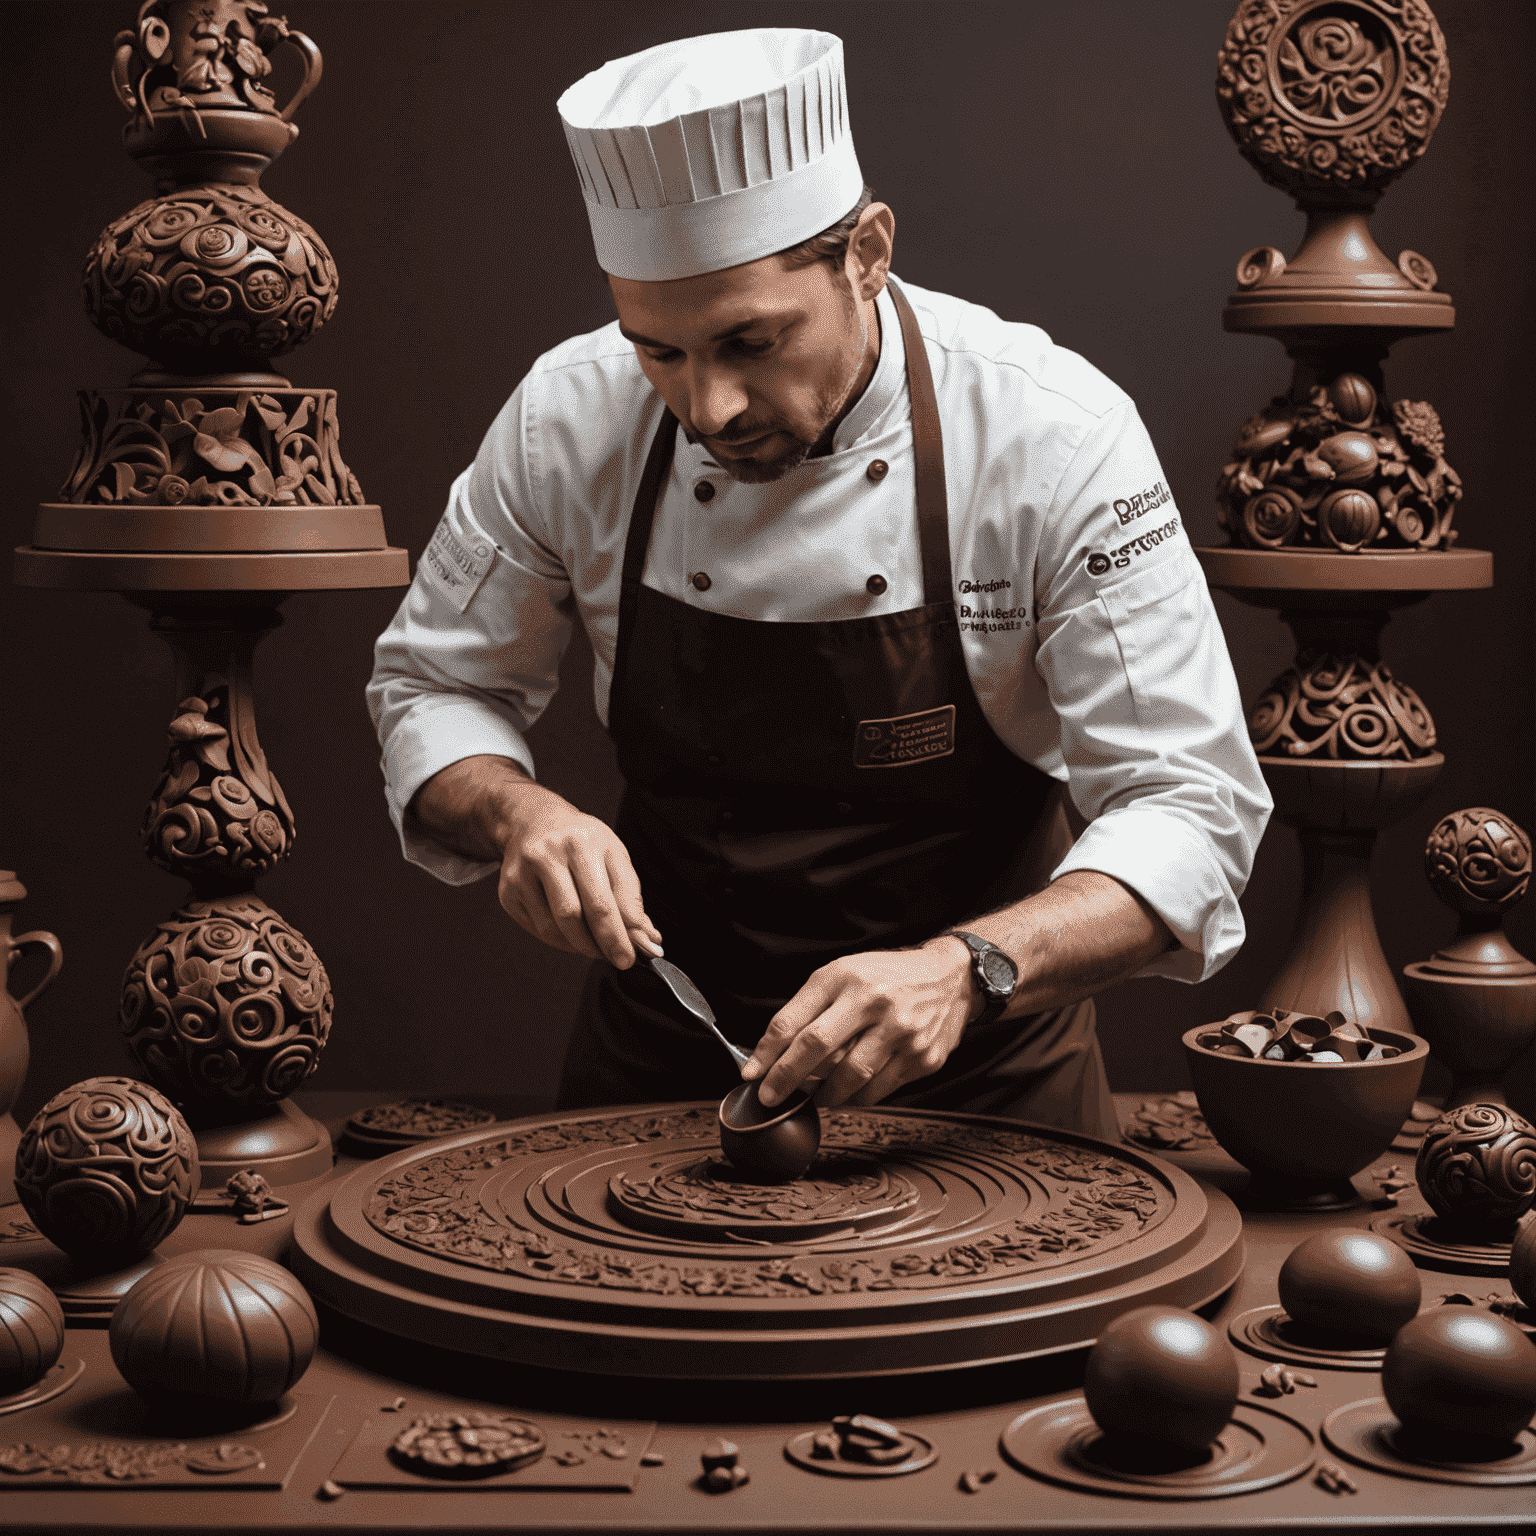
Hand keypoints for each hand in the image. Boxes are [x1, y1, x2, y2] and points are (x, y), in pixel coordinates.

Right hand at [495, 780, 661, 967]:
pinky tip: (573, 935)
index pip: (601, 901)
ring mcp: (522, 873)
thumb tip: (648, 940)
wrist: (535, 820)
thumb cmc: (582, 841)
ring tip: (598, 946)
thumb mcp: (614, 856)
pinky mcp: (507, 890)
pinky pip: (537, 929)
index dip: (617, 936)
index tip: (630, 958)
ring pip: (553, 928)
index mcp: (581, 842)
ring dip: (580, 946)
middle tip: (618, 959)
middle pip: (573, 916)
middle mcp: (547, 854)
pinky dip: (560, 940)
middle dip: (600, 945)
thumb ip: (631, 898)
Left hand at [742, 942, 974, 1108]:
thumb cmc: (886, 977)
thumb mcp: (843, 974)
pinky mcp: (923, 1057)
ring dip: (825, 1093)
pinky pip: (878, 1090)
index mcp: (849, 978)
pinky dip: (856, 1097)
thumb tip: (775, 1050)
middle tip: (771, 1098)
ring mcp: (904, 1032)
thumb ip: (809, 1007)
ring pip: (850, 1077)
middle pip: (819, 1049)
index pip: (798, 1020)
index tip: (752, 1073)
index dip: (769, 1052)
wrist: (951, 978)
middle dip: (788, 1079)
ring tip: (816, 1094)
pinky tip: (848, 1093)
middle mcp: (877, 1002)